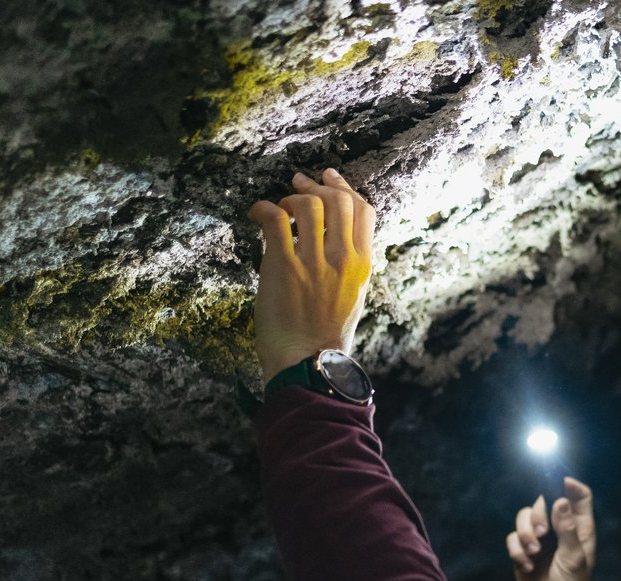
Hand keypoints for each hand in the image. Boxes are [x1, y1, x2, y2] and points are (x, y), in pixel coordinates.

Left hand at [246, 168, 375, 384]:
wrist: (308, 362)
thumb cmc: (327, 337)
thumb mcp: (354, 297)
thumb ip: (350, 267)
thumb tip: (335, 240)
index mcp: (363, 266)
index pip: (364, 211)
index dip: (345, 188)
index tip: (329, 178)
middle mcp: (344, 258)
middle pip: (338, 200)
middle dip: (316, 187)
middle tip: (297, 186)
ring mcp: (314, 261)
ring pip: (308, 205)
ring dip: (290, 199)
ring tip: (278, 209)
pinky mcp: (284, 265)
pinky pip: (274, 220)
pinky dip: (262, 209)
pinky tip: (256, 215)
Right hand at [505, 477, 598, 580]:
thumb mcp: (574, 559)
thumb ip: (567, 529)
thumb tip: (560, 500)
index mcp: (579, 529)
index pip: (579, 497)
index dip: (571, 485)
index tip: (561, 481)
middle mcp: (559, 531)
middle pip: (543, 502)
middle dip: (537, 515)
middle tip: (542, 534)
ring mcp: (540, 542)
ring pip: (523, 518)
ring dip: (524, 533)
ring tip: (533, 553)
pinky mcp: (523, 554)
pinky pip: (512, 540)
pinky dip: (516, 551)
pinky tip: (526, 567)